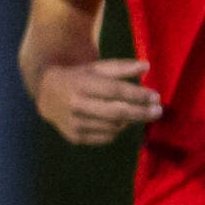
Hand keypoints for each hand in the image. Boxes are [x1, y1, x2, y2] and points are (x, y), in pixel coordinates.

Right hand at [35, 58, 161, 144]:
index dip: (137, 95)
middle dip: (140, 113)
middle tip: (158, 111)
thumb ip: (121, 67)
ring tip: (137, 113)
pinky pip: (105, 137)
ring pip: (113, 126)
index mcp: (81, 84)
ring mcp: (73, 123)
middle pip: (116, 112)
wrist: (46, 94)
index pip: (114, 91)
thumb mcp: (96, 68)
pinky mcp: (74, 136)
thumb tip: (147, 67)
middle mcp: (75, 105)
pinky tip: (120, 122)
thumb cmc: (78, 77)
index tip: (155, 97)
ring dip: (129, 121)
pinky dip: (117, 130)